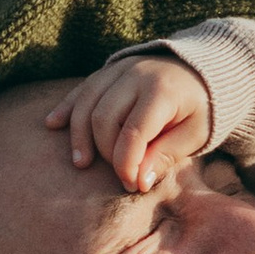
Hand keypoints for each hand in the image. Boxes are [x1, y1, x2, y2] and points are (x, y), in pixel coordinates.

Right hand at [45, 55, 213, 191]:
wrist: (202, 68)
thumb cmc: (201, 107)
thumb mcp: (195, 134)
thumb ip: (166, 155)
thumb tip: (138, 181)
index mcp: (161, 91)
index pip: (133, 132)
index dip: (127, 163)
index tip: (132, 185)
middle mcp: (135, 75)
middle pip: (104, 117)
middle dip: (107, 152)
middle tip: (119, 175)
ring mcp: (118, 69)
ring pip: (86, 102)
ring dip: (79, 135)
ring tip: (81, 162)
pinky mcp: (108, 70)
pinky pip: (81, 89)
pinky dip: (67, 108)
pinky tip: (52, 124)